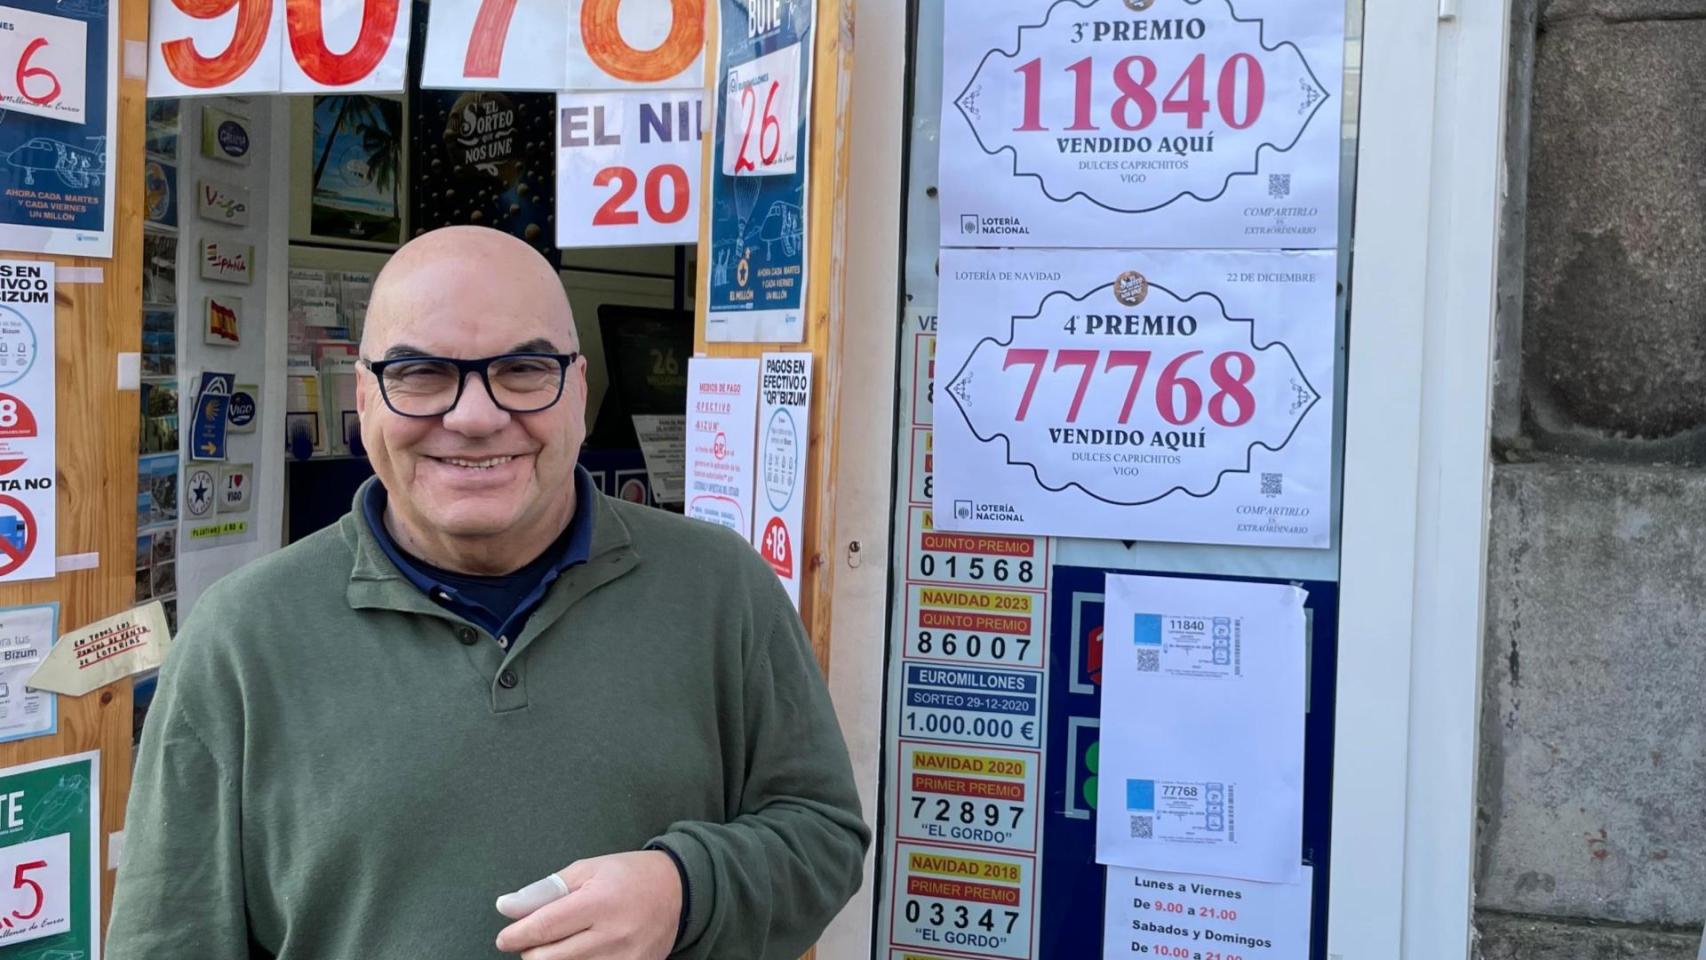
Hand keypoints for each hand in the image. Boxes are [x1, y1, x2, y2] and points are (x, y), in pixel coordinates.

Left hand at [495, 851, 681, 959]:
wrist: (678, 891)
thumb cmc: (628, 876)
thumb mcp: (587, 869)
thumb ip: (546, 890)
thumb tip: (507, 907)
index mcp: (600, 901)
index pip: (545, 926)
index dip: (518, 935)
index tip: (504, 938)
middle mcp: (613, 934)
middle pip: (550, 958)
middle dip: (531, 950)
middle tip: (535, 938)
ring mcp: (625, 959)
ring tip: (559, 944)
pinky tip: (578, 954)